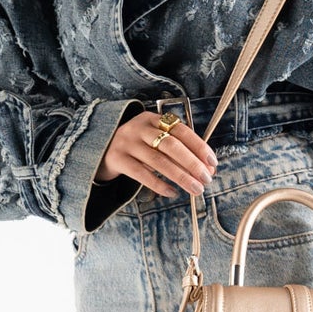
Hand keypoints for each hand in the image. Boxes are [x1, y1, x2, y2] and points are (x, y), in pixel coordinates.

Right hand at [96, 107, 216, 196]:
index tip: (212, 162)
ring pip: (158, 161)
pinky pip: (142, 174)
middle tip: (207, 179)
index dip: (199, 146)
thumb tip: (207, 169)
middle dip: (192, 163)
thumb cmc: (136, 147)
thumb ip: (178, 151)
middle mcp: (139, 128)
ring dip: (181, 177)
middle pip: (171, 145)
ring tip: (195, 189)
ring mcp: (126, 143)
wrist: (99, 149)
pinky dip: (159, 185)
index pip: (181, 130)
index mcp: (153, 119)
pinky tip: (172, 192)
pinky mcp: (117, 159)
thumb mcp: (153, 140)